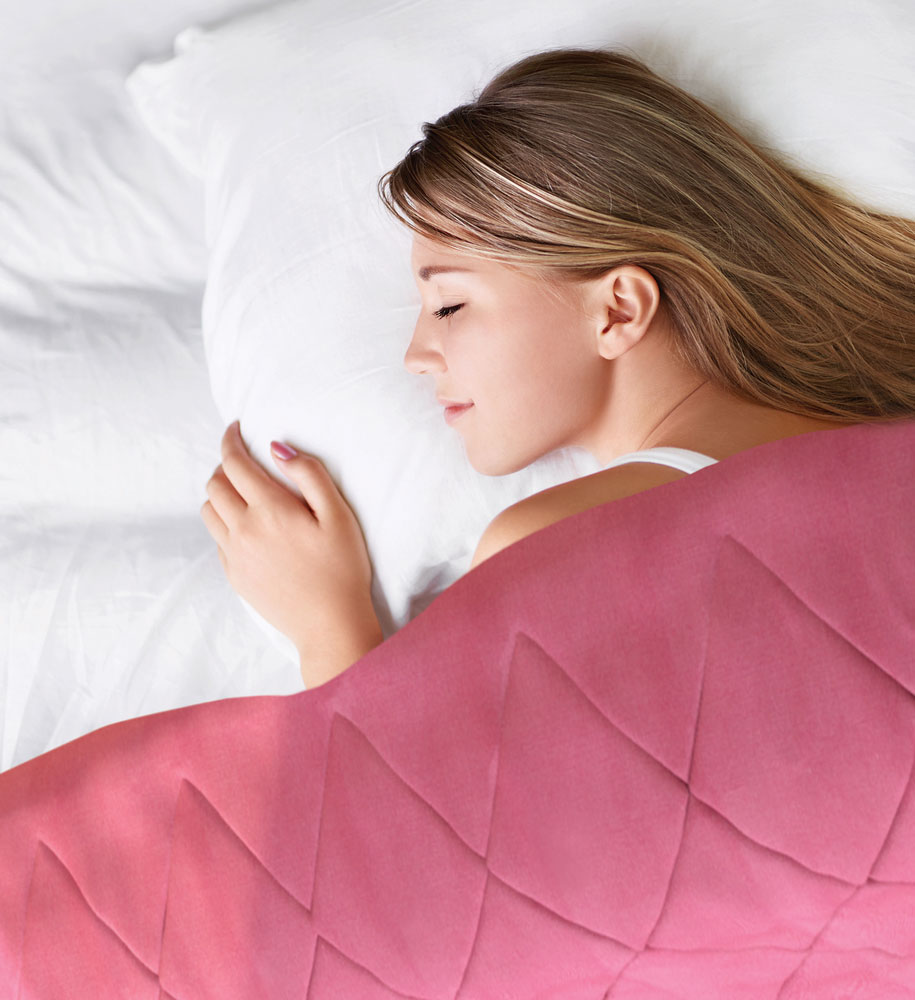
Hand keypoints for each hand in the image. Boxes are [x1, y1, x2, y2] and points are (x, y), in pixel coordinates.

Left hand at [200, 421, 382, 685]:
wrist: (330, 625)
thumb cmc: (343, 568)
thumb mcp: (338, 514)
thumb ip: (309, 475)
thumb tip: (277, 448)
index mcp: (269, 509)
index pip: (234, 462)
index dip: (231, 440)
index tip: (236, 429)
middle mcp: (243, 530)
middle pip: (214, 484)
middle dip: (226, 466)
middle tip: (246, 463)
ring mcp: (235, 555)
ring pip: (209, 511)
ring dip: (220, 494)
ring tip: (244, 494)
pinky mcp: (235, 576)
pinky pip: (218, 539)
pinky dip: (226, 524)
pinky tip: (252, 528)